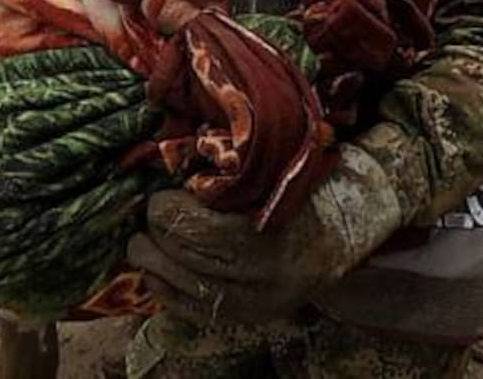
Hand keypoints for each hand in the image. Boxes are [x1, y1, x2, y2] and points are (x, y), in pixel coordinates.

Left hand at [127, 190, 335, 324]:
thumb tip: (172, 166)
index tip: (159, 197)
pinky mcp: (247, 317)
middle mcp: (260, 275)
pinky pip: (192, 309)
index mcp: (268, 233)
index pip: (195, 229)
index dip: (167, 211)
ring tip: (142, 243)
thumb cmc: (303, 191)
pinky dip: (165, 290)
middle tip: (146, 216)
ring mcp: (254, 302)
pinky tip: (153, 272)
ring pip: (182, 287)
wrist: (339, 234)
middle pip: (185, 257)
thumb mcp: (270, 171)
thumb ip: (226, 172)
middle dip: (155, 235)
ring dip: (153, 263)